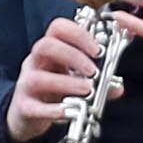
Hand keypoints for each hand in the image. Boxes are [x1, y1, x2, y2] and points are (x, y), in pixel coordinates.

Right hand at [4, 11, 116, 142]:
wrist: (27, 115)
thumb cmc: (54, 91)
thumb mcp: (75, 79)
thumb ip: (99, 82)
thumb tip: (118, 87)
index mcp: (50, 50)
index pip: (58, 28)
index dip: (78, 34)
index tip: (98, 50)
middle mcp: (35, 62)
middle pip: (46, 46)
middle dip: (73, 56)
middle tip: (93, 72)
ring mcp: (26, 84)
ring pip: (39, 77)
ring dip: (66, 83)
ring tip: (87, 91)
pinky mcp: (24, 107)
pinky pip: (34, 107)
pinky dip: (53, 110)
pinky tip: (69, 111)